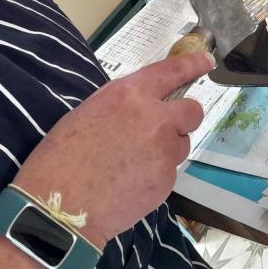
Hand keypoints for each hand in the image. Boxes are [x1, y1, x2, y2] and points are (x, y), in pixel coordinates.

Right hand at [10, 52, 213, 247]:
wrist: (61, 206)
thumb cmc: (63, 156)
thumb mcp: (89, 112)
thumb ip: (125, 103)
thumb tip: (144, 105)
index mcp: (130, 94)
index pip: (173, 71)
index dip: (193, 64)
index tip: (207, 62)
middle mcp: (154, 118)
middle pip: (193, 110)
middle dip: (183, 118)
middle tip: (163, 130)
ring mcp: (164, 150)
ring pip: (182, 143)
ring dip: (167, 149)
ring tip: (134, 163)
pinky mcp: (166, 180)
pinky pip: (169, 171)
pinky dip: (156, 175)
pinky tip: (130, 183)